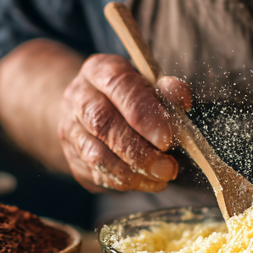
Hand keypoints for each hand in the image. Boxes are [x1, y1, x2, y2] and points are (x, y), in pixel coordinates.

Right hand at [58, 53, 191, 192]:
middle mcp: (78, 96)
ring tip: (161, 178)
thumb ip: (167, 91)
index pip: (119, 86)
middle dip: (138, 150)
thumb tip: (182, 98)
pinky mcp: (71, 155)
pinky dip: (123, 182)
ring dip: (132, 172)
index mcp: (99, 70)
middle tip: (167, 167)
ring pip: (96, 154)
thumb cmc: (129, 97)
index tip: (166, 138)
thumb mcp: (150, 85)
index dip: (144, 113)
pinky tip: (146, 182)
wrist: (90, 109)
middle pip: (103, 123)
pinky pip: (95, 174)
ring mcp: (71, 127)